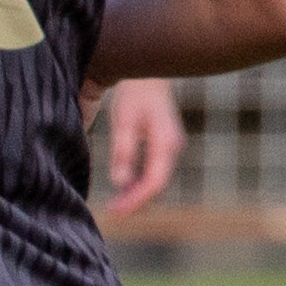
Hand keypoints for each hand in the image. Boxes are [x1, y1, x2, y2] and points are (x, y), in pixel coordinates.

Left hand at [103, 76, 186, 216]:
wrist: (149, 73)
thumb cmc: (135, 94)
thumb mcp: (124, 121)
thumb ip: (123, 152)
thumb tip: (119, 182)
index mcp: (166, 143)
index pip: (154, 182)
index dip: (136, 200)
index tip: (117, 212)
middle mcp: (173, 148)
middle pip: (157, 185)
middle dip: (136, 201)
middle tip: (113, 212)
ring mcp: (171, 147)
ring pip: (156, 179)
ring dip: (137, 194)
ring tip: (116, 205)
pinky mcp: (164, 145)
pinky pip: (154, 170)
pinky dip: (140, 182)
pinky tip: (124, 188)